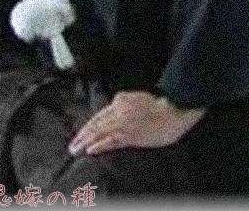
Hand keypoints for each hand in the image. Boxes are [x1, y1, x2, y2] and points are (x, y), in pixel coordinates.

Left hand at [68, 91, 204, 155]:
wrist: (176, 111)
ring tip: (76, 149)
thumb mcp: (141, 97)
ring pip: (100, 133)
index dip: (89, 125)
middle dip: (83, 135)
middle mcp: (120, 110)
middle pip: (96, 123)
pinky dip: (99, 145)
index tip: (81, 133)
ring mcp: (124, 123)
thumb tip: (117, 106)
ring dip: (86, 142)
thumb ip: (126, 101)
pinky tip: (90, 150)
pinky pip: (110, 141)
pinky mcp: (130, 135)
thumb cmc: (163, 105)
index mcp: (122, 99)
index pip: (100, 114)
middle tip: (73, 144)